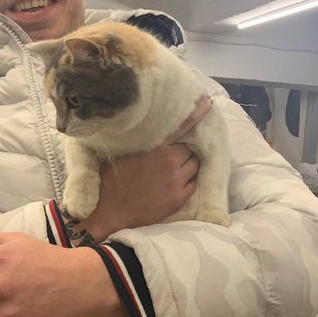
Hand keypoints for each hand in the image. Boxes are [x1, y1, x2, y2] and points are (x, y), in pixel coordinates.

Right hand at [80, 96, 211, 240]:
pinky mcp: (179, 198)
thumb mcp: (122, 153)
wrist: (111, 211)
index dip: (196, 116)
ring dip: (189, 164)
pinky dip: (188, 181)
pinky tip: (177, 182)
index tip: (206, 105)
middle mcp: (170, 162)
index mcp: (156, 148)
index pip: (183, 128)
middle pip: (190, 149)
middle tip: (176, 153)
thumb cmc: (112, 180)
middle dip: (185, 150)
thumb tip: (151, 127)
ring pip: (195, 166)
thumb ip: (141, 141)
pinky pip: (194, 184)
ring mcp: (176, 181)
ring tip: (178, 167)